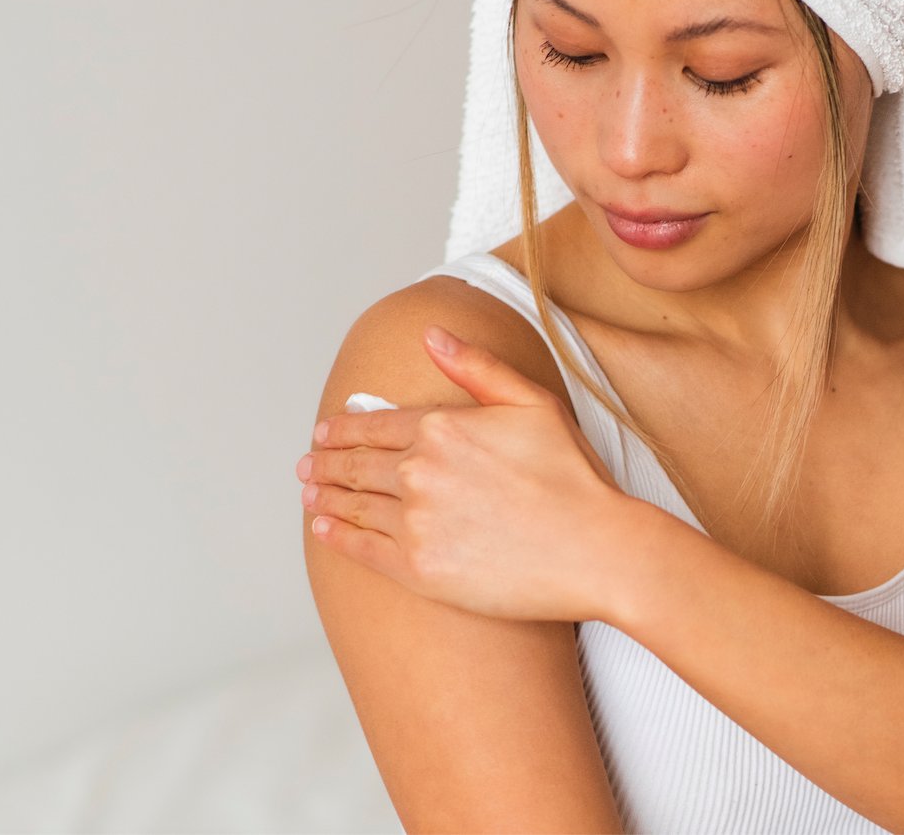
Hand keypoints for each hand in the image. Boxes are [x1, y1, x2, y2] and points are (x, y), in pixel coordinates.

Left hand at [297, 324, 638, 623]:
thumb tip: (431, 333)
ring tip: (311, 494)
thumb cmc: (574, 477)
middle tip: (308, 464)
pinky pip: (363, 549)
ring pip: (353, 505)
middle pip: (356, 464)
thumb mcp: (533, 404)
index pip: (375, 424)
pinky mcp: (418, 569)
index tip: (326, 432)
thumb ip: (478, 367)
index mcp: (442, 427)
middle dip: (326, 462)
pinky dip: (338, 536)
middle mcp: (419, 472)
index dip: (344, 428)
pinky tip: (326, 529)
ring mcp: (415, 523)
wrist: (594, 550)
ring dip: (326, 497)